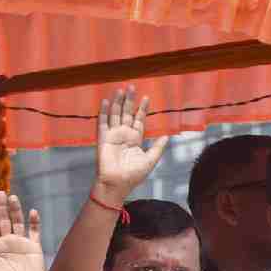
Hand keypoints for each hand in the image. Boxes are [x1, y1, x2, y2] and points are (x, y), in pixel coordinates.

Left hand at [0, 191, 46, 270]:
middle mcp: (7, 243)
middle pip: (3, 221)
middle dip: (0, 207)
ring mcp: (21, 244)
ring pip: (17, 222)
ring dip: (15, 210)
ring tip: (12, 197)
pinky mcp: (34, 247)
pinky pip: (34, 231)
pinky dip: (34, 221)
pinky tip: (32, 211)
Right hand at [93, 86, 168, 203]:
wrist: (117, 184)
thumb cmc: (133, 175)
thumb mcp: (150, 160)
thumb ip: (157, 147)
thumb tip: (167, 136)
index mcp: (135, 139)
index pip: (139, 120)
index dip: (142, 109)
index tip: (146, 97)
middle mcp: (124, 135)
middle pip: (127, 114)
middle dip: (130, 101)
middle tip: (132, 86)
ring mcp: (113, 136)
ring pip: (115, 115)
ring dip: (117, 103)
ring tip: (120, 90)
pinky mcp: (103, 139)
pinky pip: (102, 123)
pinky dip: (103, 112)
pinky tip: (105, 101)